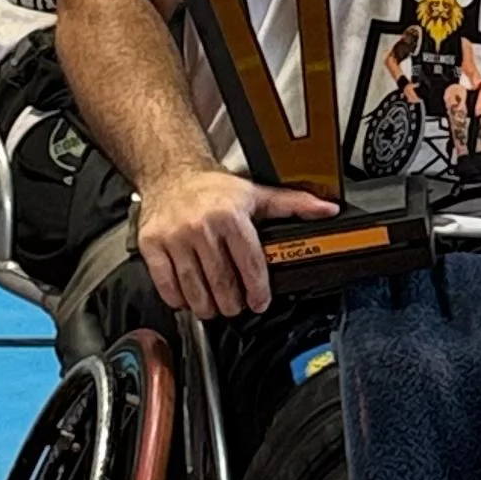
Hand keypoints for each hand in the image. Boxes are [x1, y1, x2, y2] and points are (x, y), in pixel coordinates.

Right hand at [133, 165, 333, 319]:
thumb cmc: (213, 189)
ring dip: (207, 306)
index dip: (257, 291)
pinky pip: (166, 285)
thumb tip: (327, 210)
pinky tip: (187, 297)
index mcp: (230, 215)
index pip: (249, 264)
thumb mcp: (256, 194)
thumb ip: (293, 205)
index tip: (258, 302)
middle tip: (235, 306)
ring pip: (195, 289)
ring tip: (214, 305)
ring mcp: (175, 237)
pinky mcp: (152, 245)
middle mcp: (201, 226)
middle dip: (232, 303)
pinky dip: (178, 299)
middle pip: (222, 283)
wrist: (170, 173)